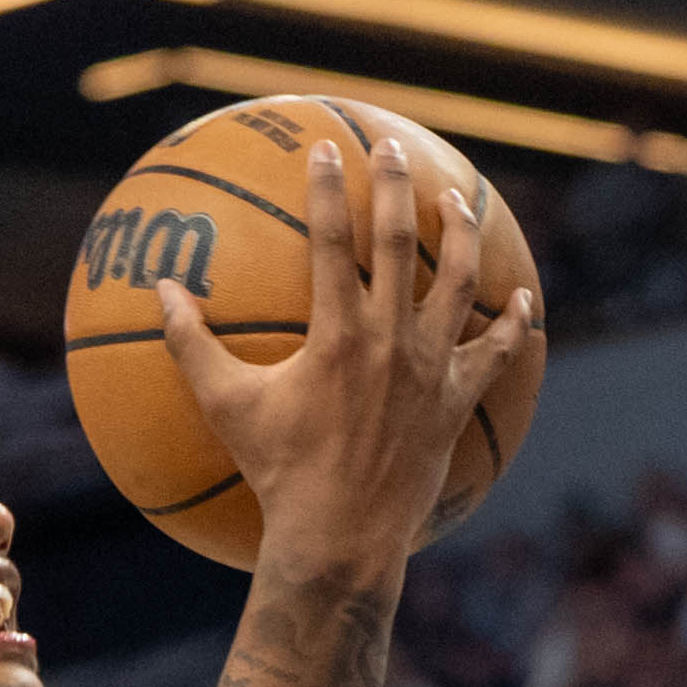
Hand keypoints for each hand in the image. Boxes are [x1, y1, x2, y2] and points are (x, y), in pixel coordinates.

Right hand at [151, 133, 540, 577]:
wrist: (340, 539)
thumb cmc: (278, 473)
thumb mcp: (225, 406)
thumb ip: (191, 345)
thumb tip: (161, 293)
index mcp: (337, 334)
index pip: (332, 239)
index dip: (328, 188)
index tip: (326, 147)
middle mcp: (390, 341)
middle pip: (400, 243)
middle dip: (396, 186)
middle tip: (394, 147)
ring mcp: (430, 370)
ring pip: (457, 284)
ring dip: (459, 235)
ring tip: (456, 201)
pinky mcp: (456, 403)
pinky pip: (497, 356)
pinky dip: (514, 326)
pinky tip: (525, 300)